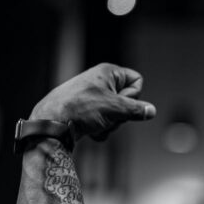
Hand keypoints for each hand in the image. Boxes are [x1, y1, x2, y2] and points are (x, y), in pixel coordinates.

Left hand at [30, 63, 155, 141]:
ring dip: (111, 124)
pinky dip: (101, 129)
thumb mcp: (114, 109)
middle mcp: (101, 82)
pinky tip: (90, 131)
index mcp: (108, 72)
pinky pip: (105, 121)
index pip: (137, 81)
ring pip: (117, 114)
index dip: (133, 95)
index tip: (119, 101)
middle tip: (107, 115)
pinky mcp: (87, 111)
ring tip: (96, 123)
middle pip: (128, 100)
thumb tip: (151, 111)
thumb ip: (136, 110)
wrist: (52, 124)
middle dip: (121, 114)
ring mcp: (93, 97)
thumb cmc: (80, 109)